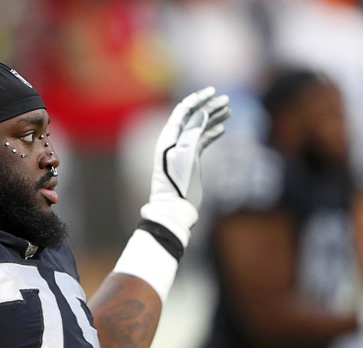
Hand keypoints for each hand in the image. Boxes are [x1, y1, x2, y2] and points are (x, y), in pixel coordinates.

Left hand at [141, 86, 230, 245]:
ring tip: (229, 111)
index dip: (197, 99)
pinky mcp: (190, 161)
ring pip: (199, 128)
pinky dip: (211, 133)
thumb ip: (193, 132)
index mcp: (169, 137)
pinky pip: (201, 141)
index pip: (183, 111)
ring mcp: (182, 151)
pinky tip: (223, 129)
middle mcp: (174, 141)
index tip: (213, 92)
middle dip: (208, 107)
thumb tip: (202, 112)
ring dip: (212, 118)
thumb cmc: (176, 182)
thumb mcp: (185, 155)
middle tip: (226, 100)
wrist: (174, 206)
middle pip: (193, 118)